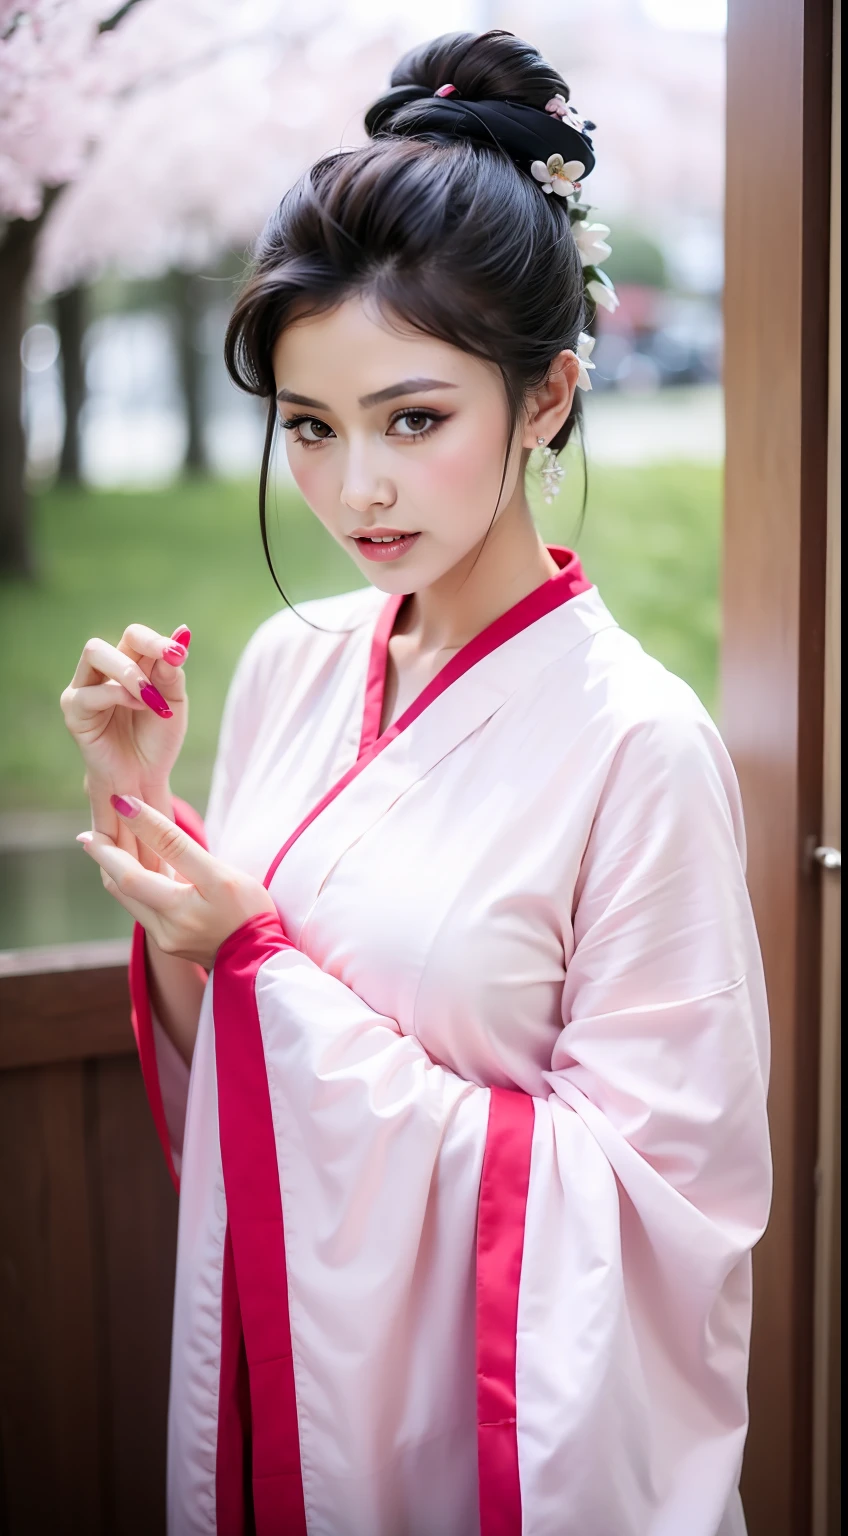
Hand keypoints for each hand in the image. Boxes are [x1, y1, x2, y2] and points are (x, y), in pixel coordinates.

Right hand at [61, 624, 190, 822]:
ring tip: (151, 696)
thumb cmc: (157, 738)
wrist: (145, 776)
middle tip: (171, 661)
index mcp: (128, 663)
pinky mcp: (74, 711)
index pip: (135, 637)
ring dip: (129, 671)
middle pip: (115, 635)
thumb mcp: (173, 702)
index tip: (180, 653)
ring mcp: (84, 689)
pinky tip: (139, 708)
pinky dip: (118, 696)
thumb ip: (172, 672)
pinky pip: (89, 693)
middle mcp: (103, 671)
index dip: (156, 640)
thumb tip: (182, 633)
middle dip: (144, 647)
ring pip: (95, 654)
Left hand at [79, 794, 277, 968]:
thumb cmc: (249, 913)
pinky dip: (139, 883)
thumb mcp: (218, 874)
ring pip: (130, 898)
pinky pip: (145, 907)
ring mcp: (166, 939)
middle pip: (120, 888)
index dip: (109, 846)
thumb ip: (176, 844)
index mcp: (174, 913)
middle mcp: (162, 931)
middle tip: (96, 830)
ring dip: (120, 870)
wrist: (265, 960)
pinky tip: (143, 867)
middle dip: (106, 857)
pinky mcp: (172, 942)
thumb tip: (137, 812)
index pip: (127, 874)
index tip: (99, 818)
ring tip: (115, 842)